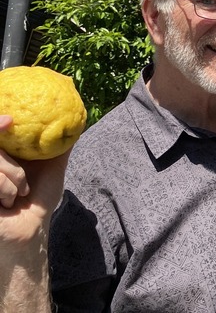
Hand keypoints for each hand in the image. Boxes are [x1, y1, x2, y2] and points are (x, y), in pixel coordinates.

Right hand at [0, 115, 68, 245]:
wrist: (31, 229)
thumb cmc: (40, 200)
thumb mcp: (53, 169)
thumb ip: (59, 147)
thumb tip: (75, 124)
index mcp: (2, 156)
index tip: (9, 119)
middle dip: (9, 155)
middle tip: (17, 159)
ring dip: (14, 177)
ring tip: (19, 193)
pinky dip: (7, 189)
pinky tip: (8, 203)